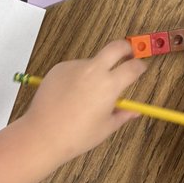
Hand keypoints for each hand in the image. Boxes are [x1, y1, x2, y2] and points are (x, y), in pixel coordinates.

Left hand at [20, 41, 146, 167]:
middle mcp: (94, 70)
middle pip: (116, 46)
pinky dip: (78, 77)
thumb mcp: (105, 128)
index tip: (141, 68)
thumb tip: (135, 111)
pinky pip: (75, 68)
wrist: (43, 135)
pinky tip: (70, 96)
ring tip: (86, 96)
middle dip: (126, 48)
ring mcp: (75, 66)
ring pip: (92, 62)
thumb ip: (122, 115)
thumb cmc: (76, 136)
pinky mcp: (60, 67)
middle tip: (129, 54)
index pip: (133, 67)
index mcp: (109, 85)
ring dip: (96, 71)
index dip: (140, 66)